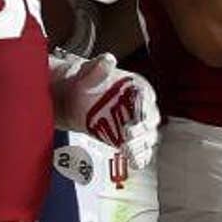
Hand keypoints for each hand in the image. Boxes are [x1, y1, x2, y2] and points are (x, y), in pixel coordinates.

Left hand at [50, 51, 159, 170]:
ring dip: (141, 145)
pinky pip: (140, 149)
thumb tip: (108, 59)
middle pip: (150, 119)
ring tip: (129, 151)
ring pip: (147, 136)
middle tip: (129, 137)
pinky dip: (140, 156)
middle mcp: (141, 105)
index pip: (146, 99)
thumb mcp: (87, 72)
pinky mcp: (128, 139)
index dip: (143, 110)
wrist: (72, 100)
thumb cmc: (83, 83)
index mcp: (137, 87)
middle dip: (143, 131)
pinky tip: (135, 161)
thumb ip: (97, 67)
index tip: (134, 120)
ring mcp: (136, 123)